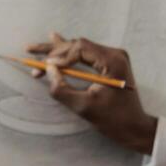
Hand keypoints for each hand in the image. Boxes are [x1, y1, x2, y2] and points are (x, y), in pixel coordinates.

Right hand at [27, 32, 158, 154]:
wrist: (135, 128)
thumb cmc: (113, 120)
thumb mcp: (84, 107)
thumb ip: (63, 89)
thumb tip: (48, 70)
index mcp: (112, 61)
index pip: (80, 48)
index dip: (59, 56)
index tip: (44, 69)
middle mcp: (114, 54)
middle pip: (77, 45)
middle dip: (53, 52)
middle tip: (30, 53)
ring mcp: (113, 57)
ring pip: (79, 49)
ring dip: (57, 52)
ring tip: (35, 47)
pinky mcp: (110, 63)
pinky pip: (86, 55)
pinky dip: (69, 53)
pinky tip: (55, 38)